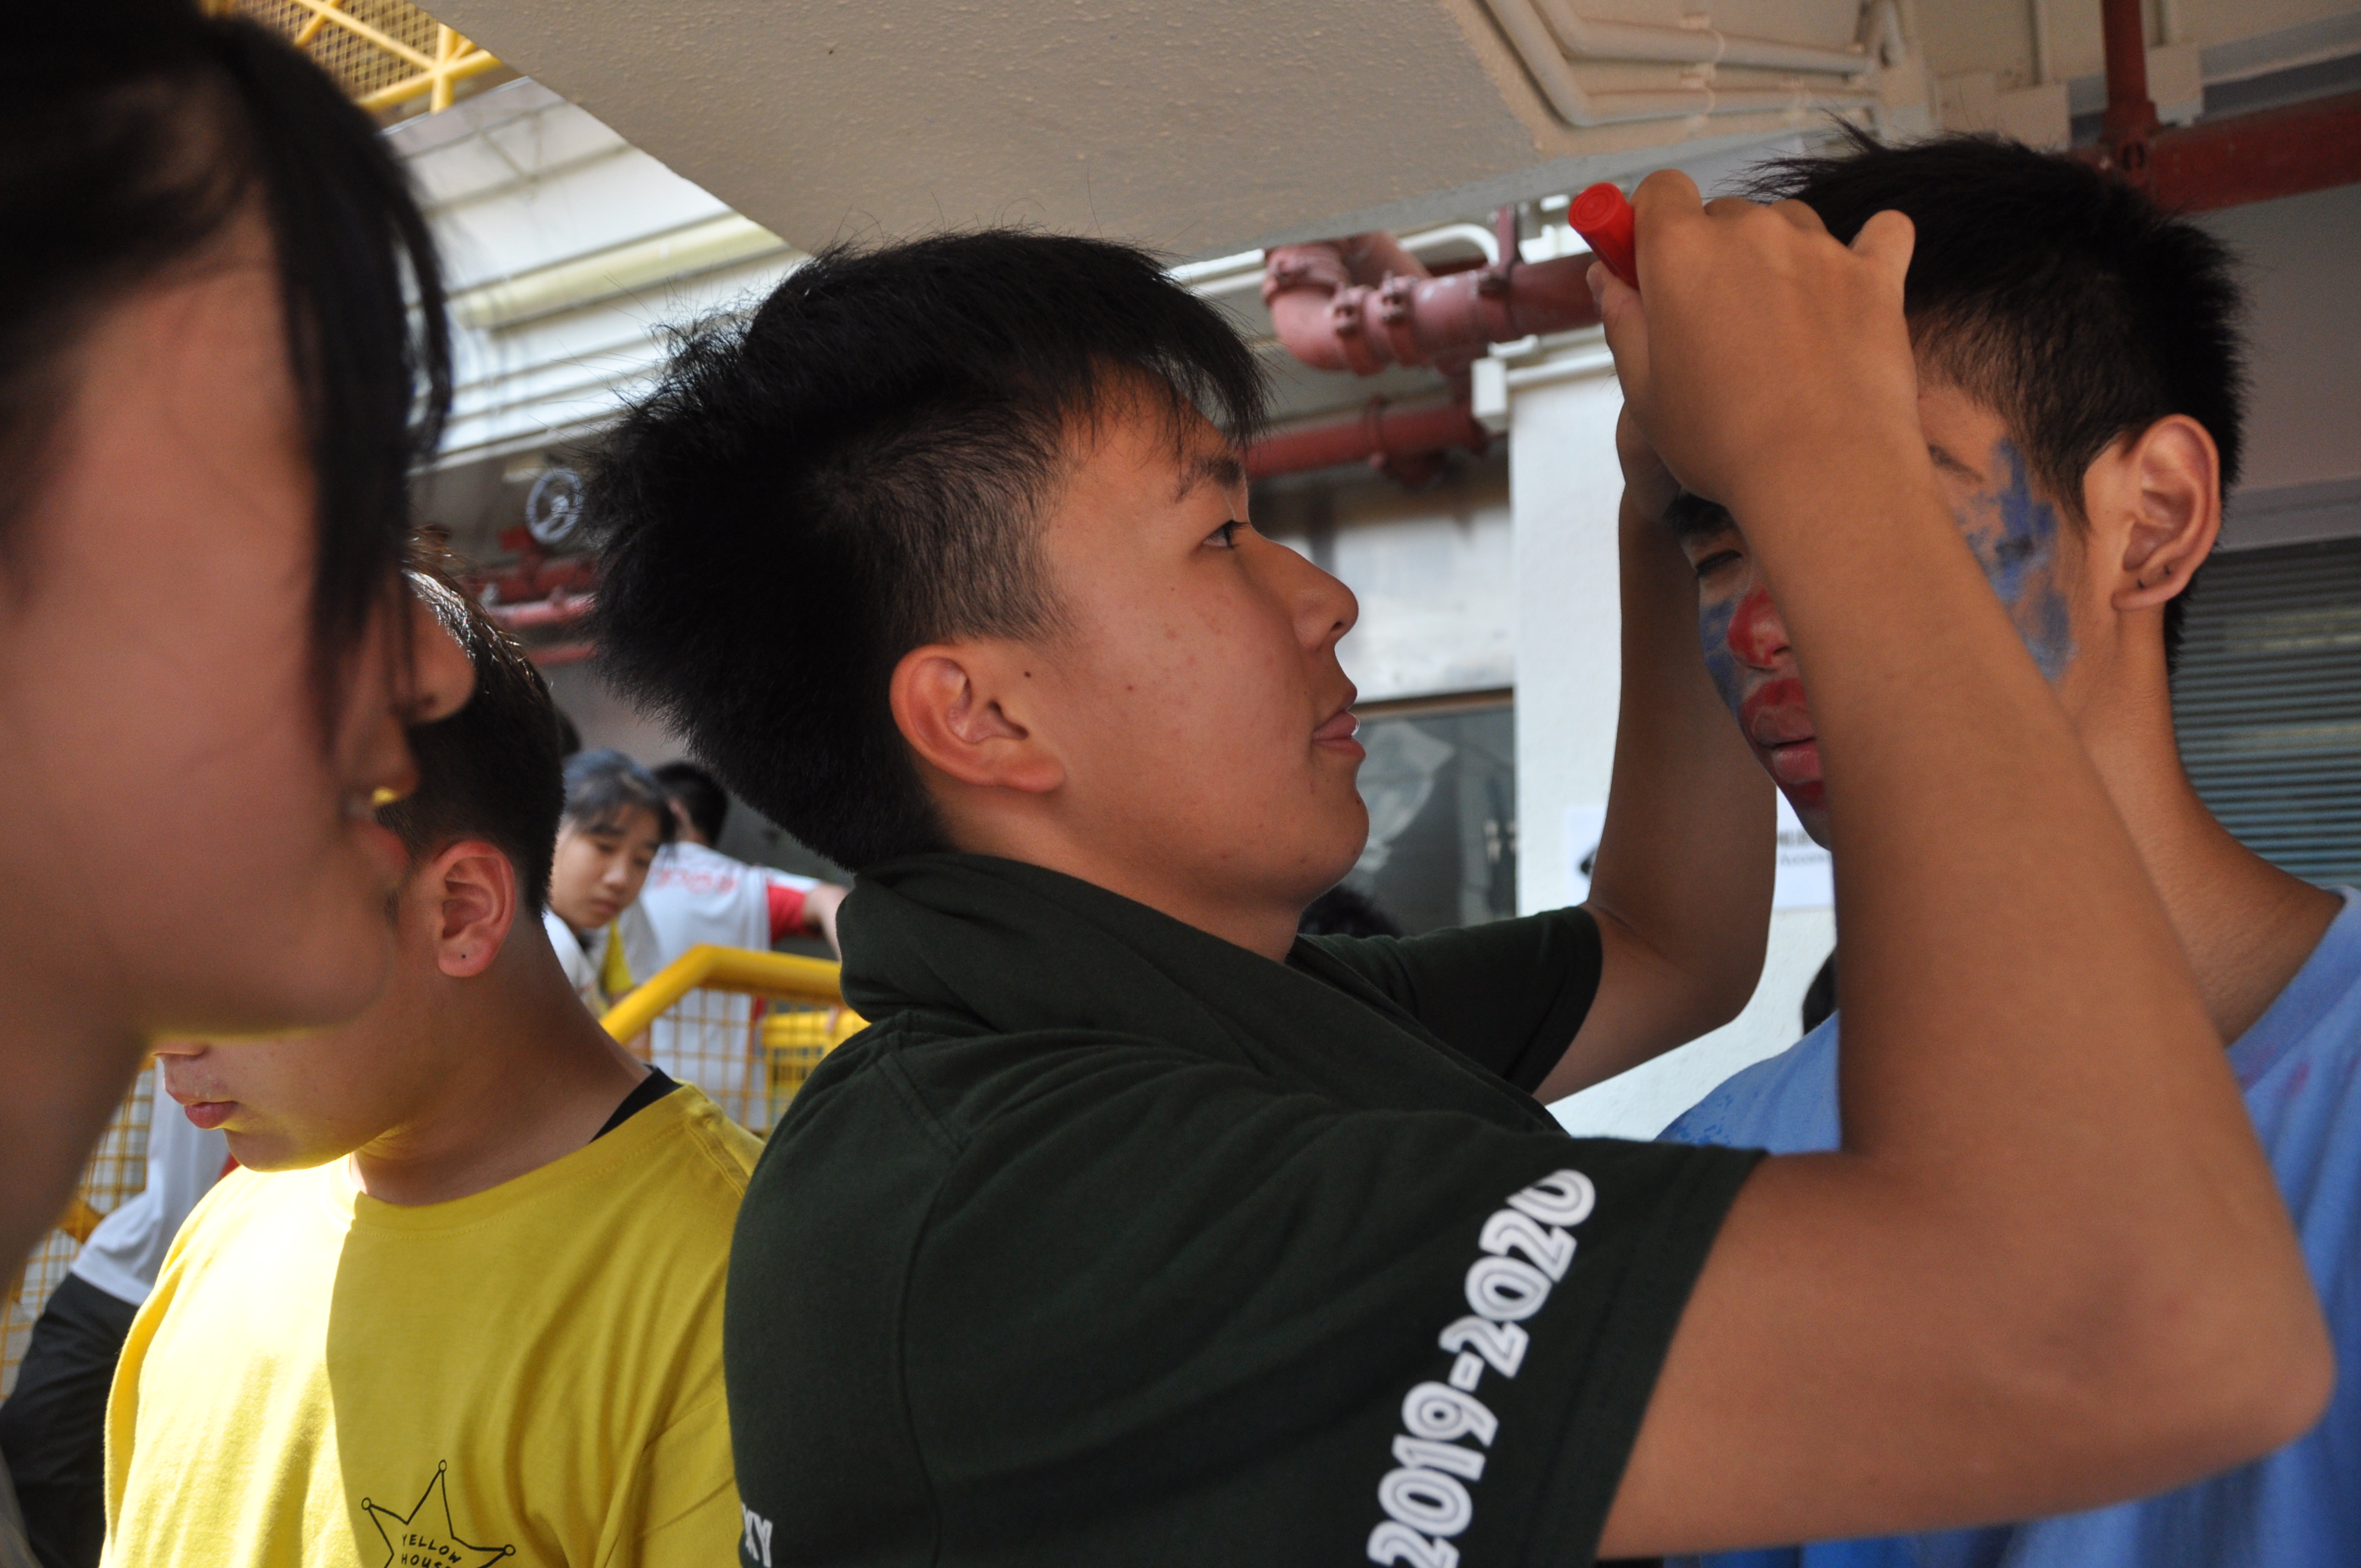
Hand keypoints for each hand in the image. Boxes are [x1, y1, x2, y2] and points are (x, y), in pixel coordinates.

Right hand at [1595, 170, 1920, 521]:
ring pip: (1789, 224)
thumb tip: (1609, 278)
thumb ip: (1622, 320)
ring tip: (1777, 327)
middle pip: (1723, 214)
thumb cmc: (1726, 442)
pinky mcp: (1875, 273)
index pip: (1660, 190)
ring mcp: (1818, 247)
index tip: (1648, 260)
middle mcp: (1751, 231)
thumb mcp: (1644, 391)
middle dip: (1713, 255)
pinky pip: (1880, 233)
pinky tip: (1851, 284)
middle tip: (1712, 324)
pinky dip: (1866, 249)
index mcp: (1681, 251)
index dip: (1649, 221)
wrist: (1823, 472)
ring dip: (1778, 257)